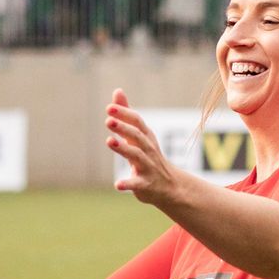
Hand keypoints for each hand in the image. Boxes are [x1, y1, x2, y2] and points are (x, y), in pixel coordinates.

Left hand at [106, 89, 181, 206]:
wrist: (171, 187)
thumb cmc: (150, 156)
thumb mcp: (139, 135)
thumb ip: (126, 114)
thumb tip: (117, 91)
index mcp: (145, 137)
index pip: (136, 122)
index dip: (124, 114)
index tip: (109, 108)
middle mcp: (147, 149)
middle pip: (136, 136)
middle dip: (123, 128)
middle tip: (108, 120)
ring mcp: (147, 166)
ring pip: (136, 156)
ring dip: (123, 148)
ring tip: (109, 141)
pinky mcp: (145, 184)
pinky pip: (136, 183)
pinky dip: (128, 183)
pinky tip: (117, 185)